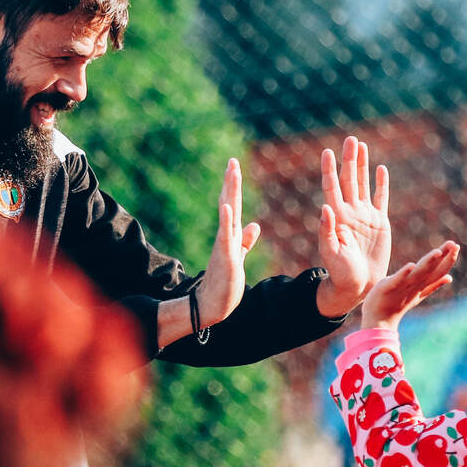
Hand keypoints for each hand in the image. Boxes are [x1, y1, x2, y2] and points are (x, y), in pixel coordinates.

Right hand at [195, 159, 260, 326]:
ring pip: (227, 213)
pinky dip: (226, 219)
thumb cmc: (224, 284)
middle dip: (231, 182)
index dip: (234, 187)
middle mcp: (225, 236)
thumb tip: (254, 225)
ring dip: (230, 193)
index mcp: (230, 236)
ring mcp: (223, 244)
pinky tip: (227, 205)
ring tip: (232, 173)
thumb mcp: (238, 257)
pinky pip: (225, 235)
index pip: (232, 206)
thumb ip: (244, 241)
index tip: (235, 167)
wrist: (212, 305)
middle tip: (232, 161)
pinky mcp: (224, 256)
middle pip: (229, 203)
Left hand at [316, 136, 391, 316]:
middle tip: (351, 139)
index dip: (330, 170)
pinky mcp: (380, 223)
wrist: (358, 285)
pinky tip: (381, 169)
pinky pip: (381, 199)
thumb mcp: (331, 252)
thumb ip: (327, 231)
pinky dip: (381, 184)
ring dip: (362, 165)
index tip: (327, 152)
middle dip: (350, 160)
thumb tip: (325, 208)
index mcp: (337, 217)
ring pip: (363, 184)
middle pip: (349, 180)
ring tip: (361, 145)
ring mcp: (365, 216)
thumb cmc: (340, 273)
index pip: (332, 187)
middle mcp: (350, 212)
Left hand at [361, 241, 458, 330]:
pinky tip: (411, 265)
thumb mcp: (419, 292)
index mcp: (422, 284)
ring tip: (438, 252)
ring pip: (418, 273)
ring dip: (429, 262)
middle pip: (432, 269)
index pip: (439, 271)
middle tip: (454, 244)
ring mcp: (403, 286)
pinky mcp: (388, 287)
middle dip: (444, 257)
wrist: (379, 319)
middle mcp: (415, 284)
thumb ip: (434, 284)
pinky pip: (397, 280)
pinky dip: (404, 273)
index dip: (448, 259)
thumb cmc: (398, 303)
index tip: (456, 245)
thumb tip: (449, 277)